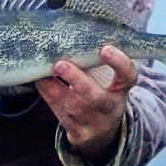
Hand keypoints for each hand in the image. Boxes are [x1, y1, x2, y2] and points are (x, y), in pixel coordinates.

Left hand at [36, 45, 137, 159]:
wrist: (101, 132)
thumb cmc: (99, 93)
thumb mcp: (105, 79)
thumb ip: (92, 60)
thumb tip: (66, 31)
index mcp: (121, 90)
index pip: (127, 76)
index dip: (119, 62)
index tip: (106, 48)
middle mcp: (110, 108)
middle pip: (96, 98)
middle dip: (77, 80)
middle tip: (60, 64)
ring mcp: (94, 123)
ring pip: (72, 107)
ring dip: (54, 88)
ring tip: (42, 70)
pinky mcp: (78, 134)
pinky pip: (60, 115)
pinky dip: (48, 95)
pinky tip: (39, 80)